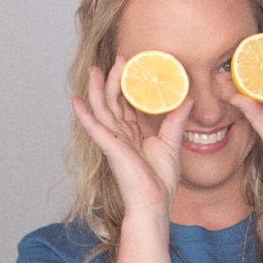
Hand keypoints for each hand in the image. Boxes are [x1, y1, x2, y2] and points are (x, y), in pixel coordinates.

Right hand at [70, 63, 187, 222]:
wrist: (154, 203)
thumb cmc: (160, 181)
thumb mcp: (172, 143)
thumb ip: (176, 120)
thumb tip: (187, 99)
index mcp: (133, 134)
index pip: (126, 104)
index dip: (128, 85)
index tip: (132, 66)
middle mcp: (121, 135)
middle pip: (112, 102)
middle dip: (113, 80)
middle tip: (119, 59)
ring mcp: (114, 141)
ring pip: (102, 109)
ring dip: (97, 89)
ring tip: (95, 70)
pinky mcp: (110, 148)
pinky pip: (94, 129)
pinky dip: (84, 115)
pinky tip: (75, 101)